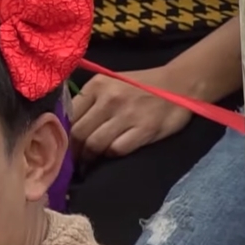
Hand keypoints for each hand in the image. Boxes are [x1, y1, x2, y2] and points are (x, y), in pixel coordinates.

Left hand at [71, 67, 192, 160]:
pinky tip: (110, 154)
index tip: (63, 144)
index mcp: (97, 85)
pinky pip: (117, 149)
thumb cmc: (140, 86)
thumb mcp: (110, 83)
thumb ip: (88, 100)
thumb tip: (65, 125)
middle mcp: (109, 98)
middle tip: (74, 159)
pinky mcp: (144, 129)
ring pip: (95, 144)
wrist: (181, 83)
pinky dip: (110, 155)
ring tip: (89, 161)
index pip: (69, 115)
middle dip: (73, 150)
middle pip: (79, 133)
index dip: (64, 134)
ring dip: (89, 157)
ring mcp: (127, 114)